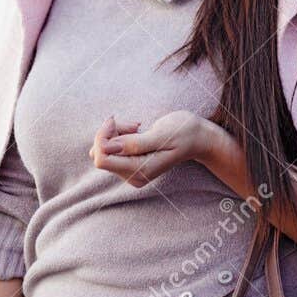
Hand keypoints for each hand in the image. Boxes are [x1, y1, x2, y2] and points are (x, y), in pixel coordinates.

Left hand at [90, 111, 223, 187]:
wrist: (197, 138)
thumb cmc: (184, 132)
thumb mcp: (162, 134)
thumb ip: (135, 143)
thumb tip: (109, 147)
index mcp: (140, 170)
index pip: (101, 159)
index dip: (102, 137)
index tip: (115, 121)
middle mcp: (133, 176)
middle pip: (100, 154)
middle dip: (110, 133)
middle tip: (134, 123)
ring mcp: (130, 172)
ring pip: (103, 150)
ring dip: (115, 133)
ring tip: (137, 127)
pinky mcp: (129, 165)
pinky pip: (110, 150)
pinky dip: (117, 135)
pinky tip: (135, 131)